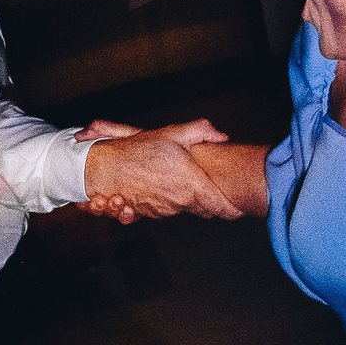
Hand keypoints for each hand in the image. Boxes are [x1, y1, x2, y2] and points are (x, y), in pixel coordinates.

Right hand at [81, 120, 234, 219]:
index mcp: (191, 183)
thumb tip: (222, 136)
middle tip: (215, 191)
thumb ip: (202, 131)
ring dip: (190, 201)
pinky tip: (165, 188)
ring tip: (183, 185)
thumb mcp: (174, 133)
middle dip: (212, 202)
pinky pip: (168, 211)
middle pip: (206, 210)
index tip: (238, 206)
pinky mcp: (152, 213)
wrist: (107, 168)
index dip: (231, 208)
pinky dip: (170, 202)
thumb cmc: (140, 150)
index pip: (220, 206)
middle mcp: (180, 200)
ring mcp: (165, 209)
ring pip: (187, 210)